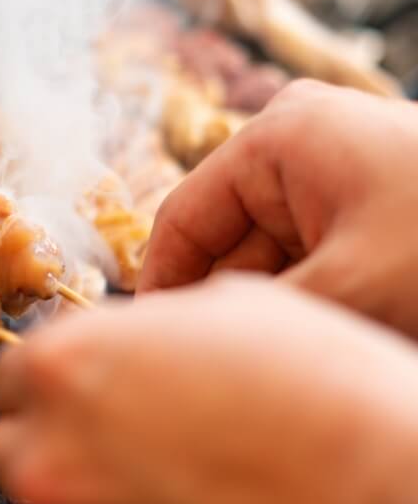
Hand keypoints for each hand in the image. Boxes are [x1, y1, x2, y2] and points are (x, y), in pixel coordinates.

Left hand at [0, 277, 417, 503]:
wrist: (392, 496)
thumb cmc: (315, 384)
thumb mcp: (224, 307)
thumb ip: (144, 327)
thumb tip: (124, 345)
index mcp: (65, 364)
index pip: (14, 371)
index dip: (52, 375)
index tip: (82, 383)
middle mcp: (53, 452)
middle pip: (16, 441)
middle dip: (54, 432)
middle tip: (117, 429)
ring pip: (60, 503)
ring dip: (97, 487)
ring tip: (177, 476)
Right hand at [139, 81, 417, 338]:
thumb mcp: (352, 287)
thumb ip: (259, 318)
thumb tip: (190, 345)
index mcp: (277, 136)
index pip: (182, 217)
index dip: (160, 284)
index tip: (149, 345)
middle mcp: (294, 142)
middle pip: (223, 239)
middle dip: (223, 302)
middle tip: (212, 367)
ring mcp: (327, 166)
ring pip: (266, 252)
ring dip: (270, 305)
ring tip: (270, 360)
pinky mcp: (356, 194)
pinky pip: (304, 250)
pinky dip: (306, 293)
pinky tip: (312, 336)